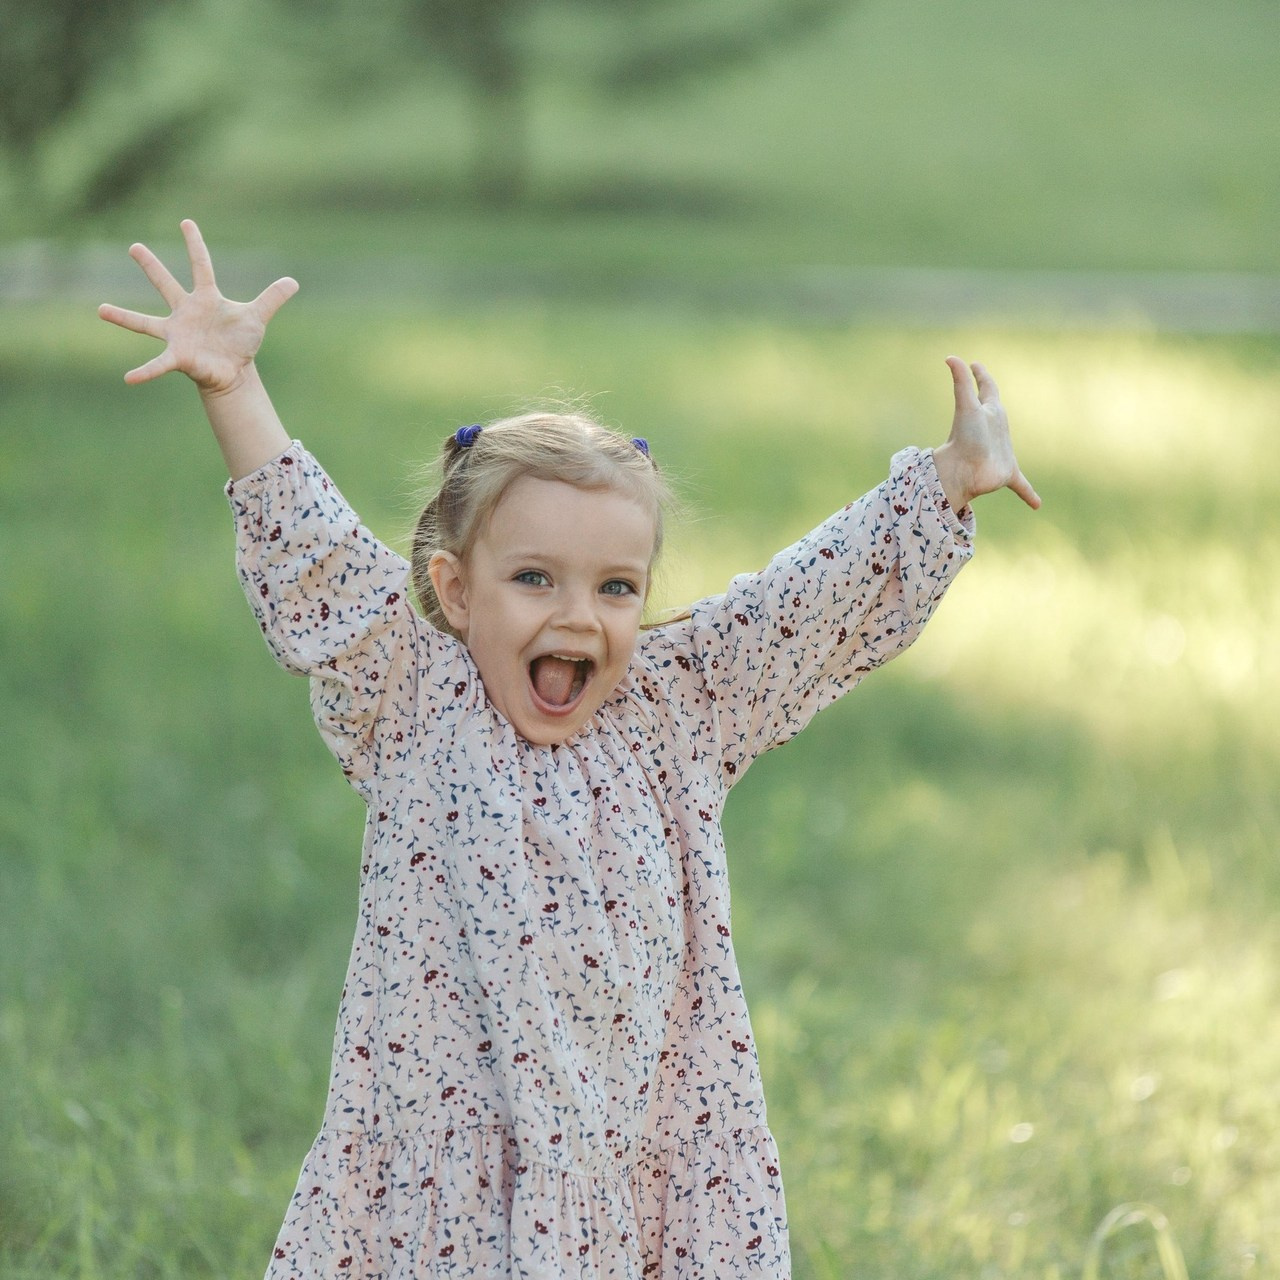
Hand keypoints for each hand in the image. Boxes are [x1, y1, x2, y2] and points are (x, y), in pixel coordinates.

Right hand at [98, 219, 297, 396]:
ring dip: (124, 318)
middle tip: (134, 247)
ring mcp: (178, 334)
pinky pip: (158, 364)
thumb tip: (293, 281)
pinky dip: (145, 371)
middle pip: (166, 284)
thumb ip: (272, 298)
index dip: (195, 245)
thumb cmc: (240, 342)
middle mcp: (186, 312)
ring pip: (146, 323)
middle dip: (151, 266)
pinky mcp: (178, 357)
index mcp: (206, 299)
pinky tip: (129, 379)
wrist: (234, 372)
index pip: (201, 266)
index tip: (186, 222)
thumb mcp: (257, 317)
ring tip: (100, 310)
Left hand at [931, 357, 1039, 511]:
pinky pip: (1021, 485)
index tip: (975, 365)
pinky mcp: (1007, 473)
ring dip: (1007, 447)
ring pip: (1007, 448)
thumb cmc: (965, 439)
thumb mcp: (966, 407)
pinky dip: (1028, 493)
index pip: (985, 389)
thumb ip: (960, 382)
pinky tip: (1036, 505)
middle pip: (995, 413)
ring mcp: (1001, 452)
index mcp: (989, 413)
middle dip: (992, 403)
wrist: (963, 472)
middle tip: (989, 391)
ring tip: (1006, 449)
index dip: (981, 376)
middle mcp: (995, 431)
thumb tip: (949, 356)